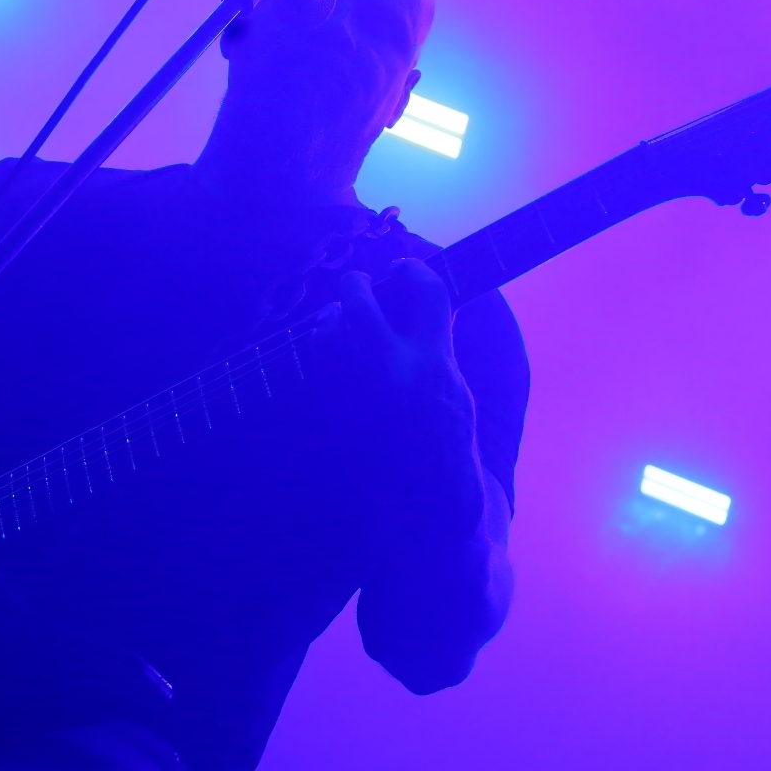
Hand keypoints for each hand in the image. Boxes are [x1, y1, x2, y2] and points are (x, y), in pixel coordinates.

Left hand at [313, 258, 483, 530]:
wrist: (421, 501)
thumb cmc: (446, 443)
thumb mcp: (454, 387)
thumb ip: (438, 340)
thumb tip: (422, 297)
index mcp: (432, 364)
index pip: (425, 290)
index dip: (414, 269)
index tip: (405, 269)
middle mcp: (388, 371)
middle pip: (359, 300)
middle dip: (357, 283)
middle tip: (361, 282)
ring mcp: (353, 390)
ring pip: (327, 328)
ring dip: (333, 315)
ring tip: (342, 318)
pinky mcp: (329, 409)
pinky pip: (316, 362)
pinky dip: (323, 349)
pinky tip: (335, 353)